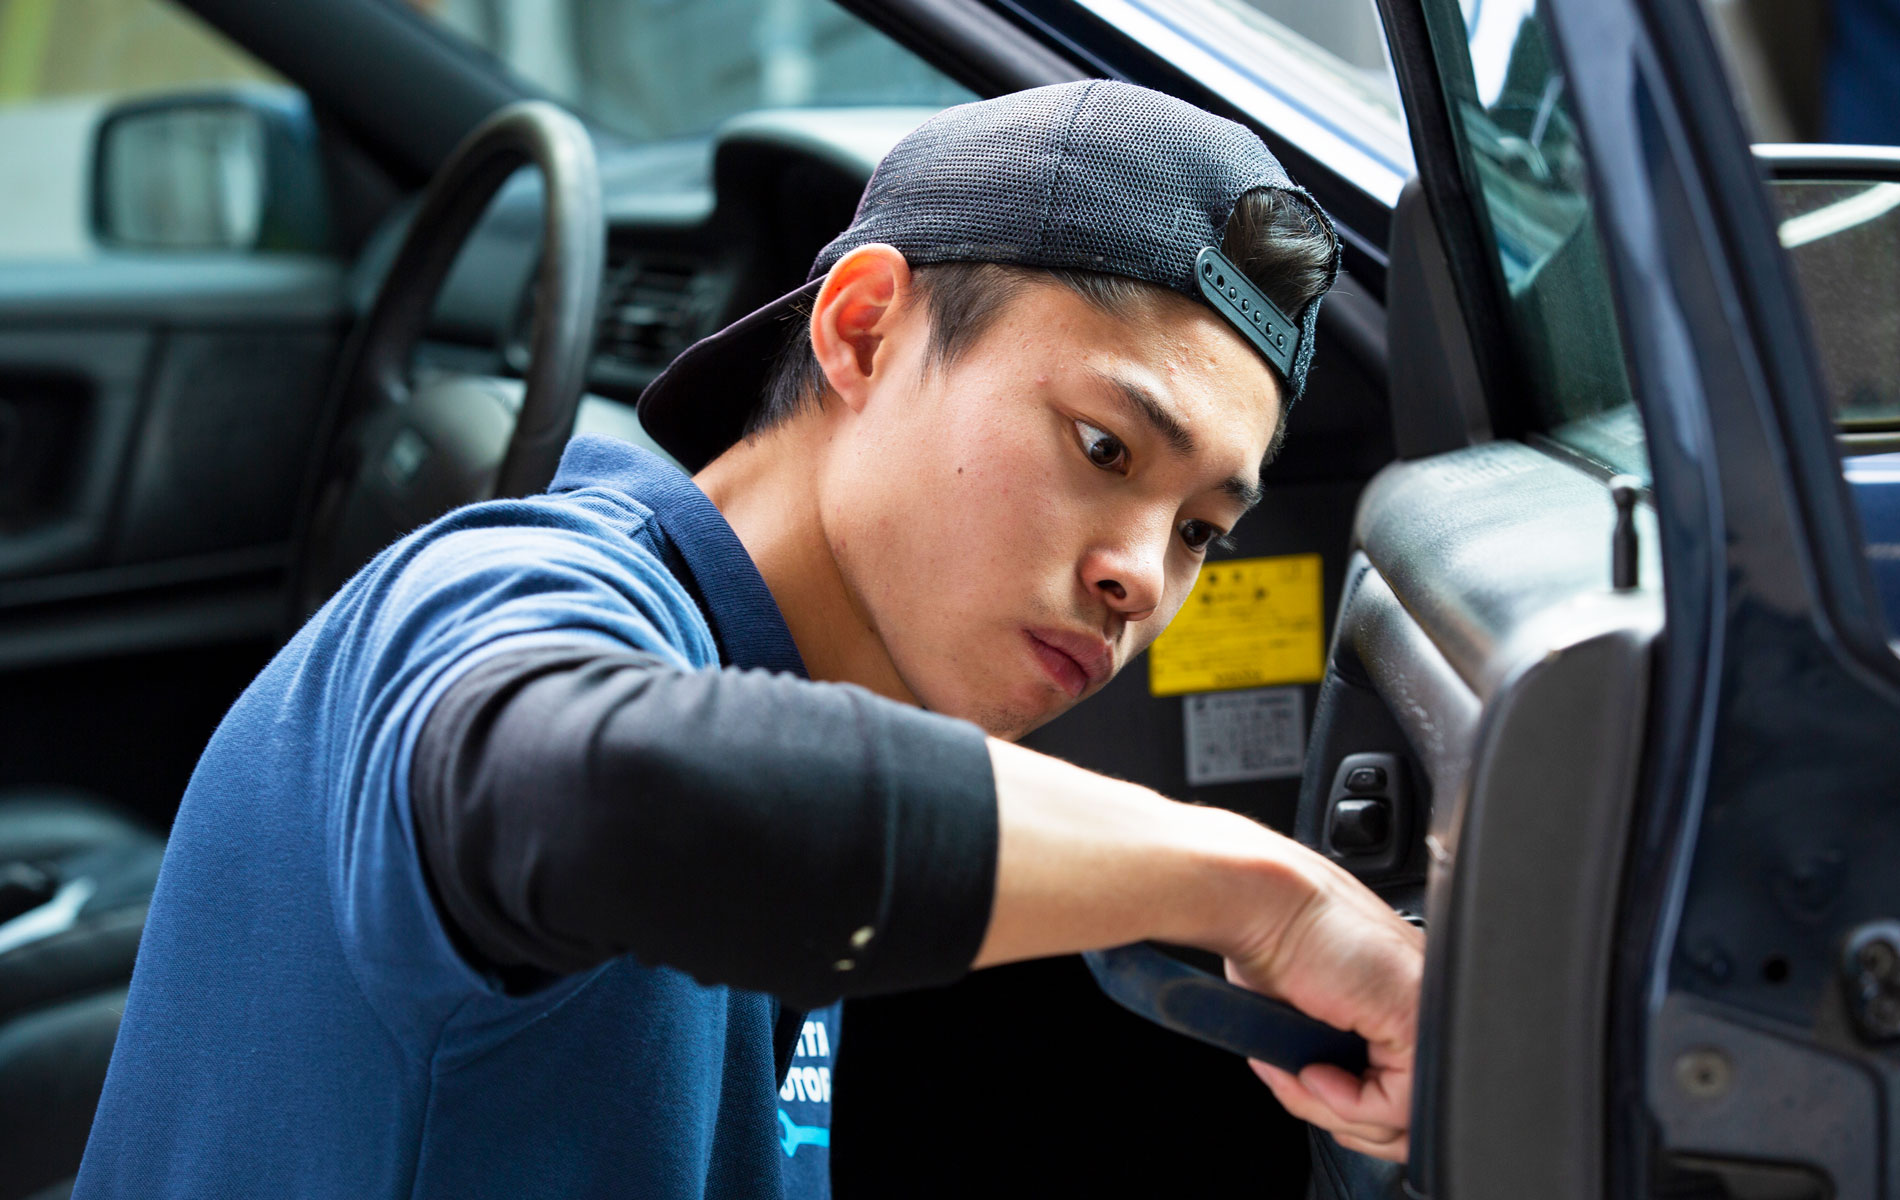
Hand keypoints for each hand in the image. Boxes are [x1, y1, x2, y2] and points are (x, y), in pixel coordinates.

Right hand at [1223, 853, 1423, 1161]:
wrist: (1257, 900)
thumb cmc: (1265, 937)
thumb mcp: (1298, 1010)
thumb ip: (1328, 1050)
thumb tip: (1325, 1089)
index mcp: (1400, 999)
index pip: (1398, 1090)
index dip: (1349, 1109)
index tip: (1305, 1088)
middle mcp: (1422, 1006)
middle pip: (1402, 1115)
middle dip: (1340, 1120)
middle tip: (1298, 1086)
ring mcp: (1426, 1015)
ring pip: (1398, 1120)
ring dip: (1332, 1111)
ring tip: (1296, 1074)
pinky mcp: (1416, 1025)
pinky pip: (1391, 1107)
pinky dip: (1343, 1103)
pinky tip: (1313, 1068)